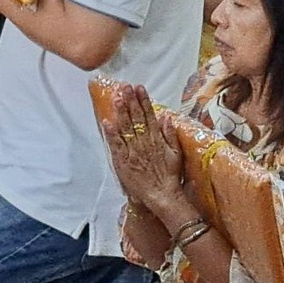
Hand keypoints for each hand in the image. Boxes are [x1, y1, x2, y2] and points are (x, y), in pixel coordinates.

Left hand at [101, 82, 187, 212]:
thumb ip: (170, 135)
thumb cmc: (170, 176)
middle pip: (136, 118)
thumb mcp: (176, 154)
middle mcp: (144, 142)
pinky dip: (111, 134)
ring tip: (117, 97)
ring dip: (121, 112)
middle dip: (130, 101)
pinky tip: (107, 121)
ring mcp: (133, 151)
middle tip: (126, 86)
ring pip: (126, 128)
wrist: (163, 195)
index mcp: (157, 139)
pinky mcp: (123, 161)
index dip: (144, 101)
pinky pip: (116, 145)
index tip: (139, 88)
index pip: (149, 116)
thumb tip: (166, 117)